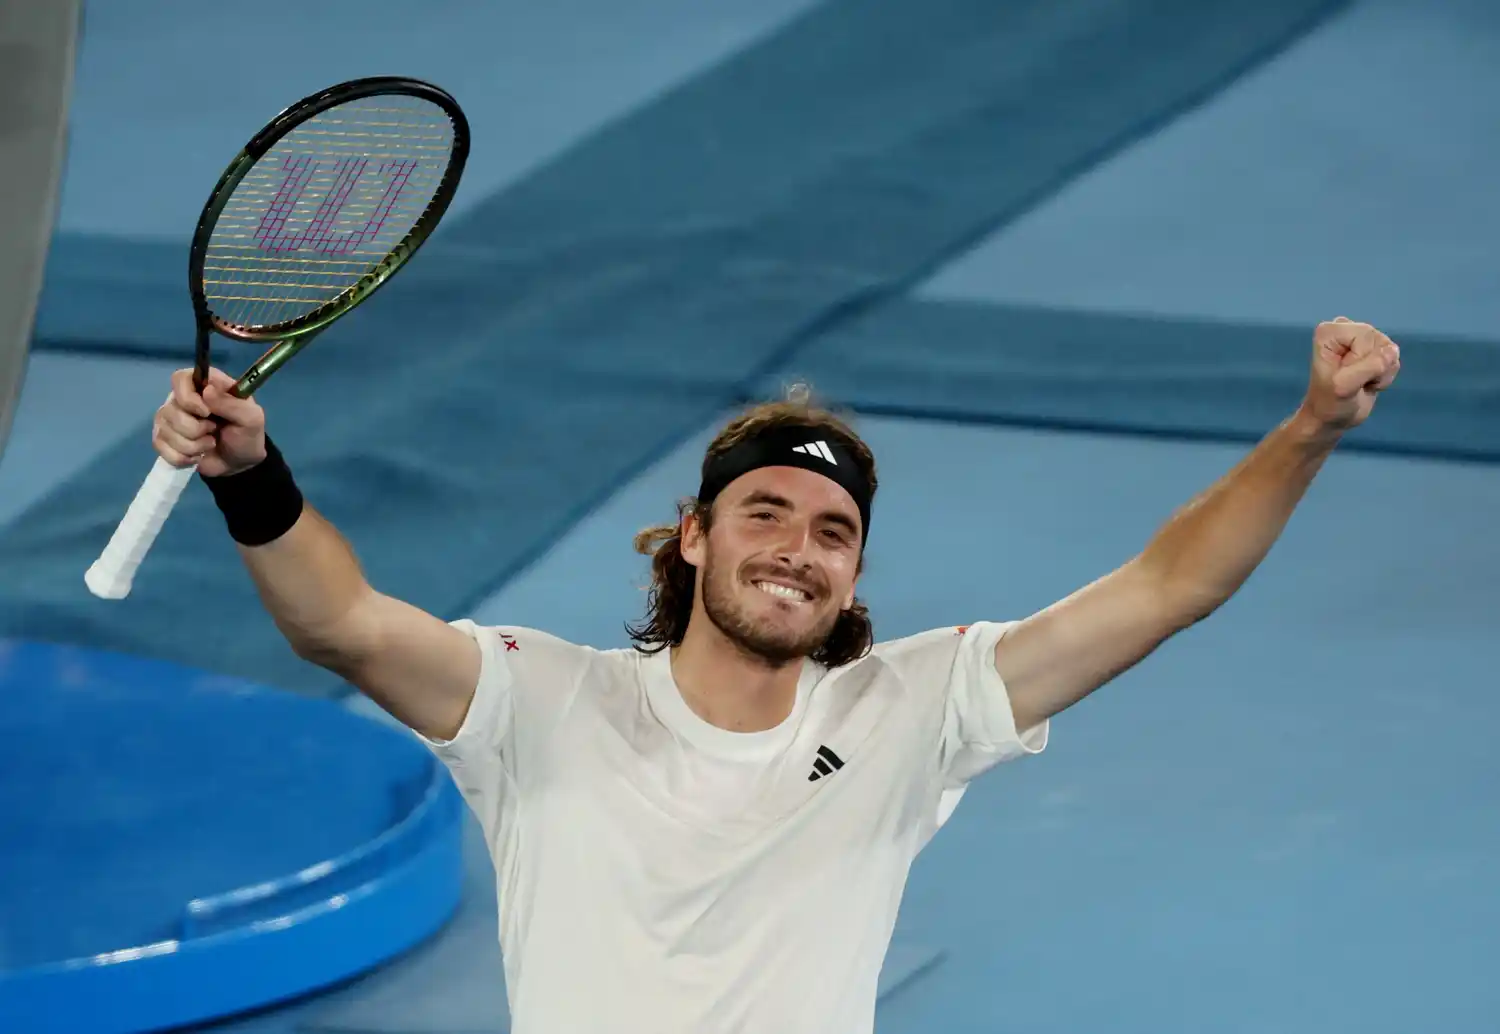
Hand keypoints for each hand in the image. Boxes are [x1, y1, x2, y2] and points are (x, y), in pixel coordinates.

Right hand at [154, 368, 266, 476]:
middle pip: (171, 410)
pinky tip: (197, 455)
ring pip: (166, 431)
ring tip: (210, 443)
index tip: (206, 412)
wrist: (239, 463)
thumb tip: (207, 391)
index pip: (180, 378)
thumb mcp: (251, 418)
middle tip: (214, 430)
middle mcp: (181, 399)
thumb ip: (233, 403)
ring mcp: (170, 419)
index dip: (188, 397)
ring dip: (193, 445)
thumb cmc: (246, 434)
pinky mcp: (164, 440)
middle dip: (196, 429)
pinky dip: (183, 457)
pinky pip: (162, 448)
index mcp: (204, 386)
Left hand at [1300, 317, 1400, 432]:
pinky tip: (1369, 382)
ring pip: (1390, 350)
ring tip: (1361, 382)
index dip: (1360, 360)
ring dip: (1381, 373)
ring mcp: (1360, 337)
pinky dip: (1385, 375)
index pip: (1365, 337)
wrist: (1332, 417)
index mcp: (1330, 331)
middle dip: (1373, 367)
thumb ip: (1368, 366)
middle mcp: (1344, 327)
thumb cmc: (1330, 402)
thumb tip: (1392, 351)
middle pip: (1380, 341)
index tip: (1344, 374)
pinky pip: (1394, 359)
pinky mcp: (1373, 349)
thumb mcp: (1345, 386)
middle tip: (1354, 380)